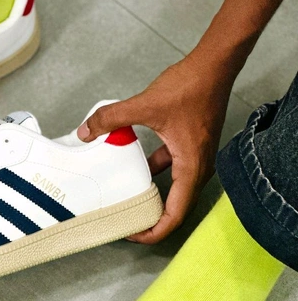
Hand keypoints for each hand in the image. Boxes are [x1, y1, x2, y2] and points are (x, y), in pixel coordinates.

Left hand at [77, 52, 236, 242]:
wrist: (214, 65)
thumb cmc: (192, 86)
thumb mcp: (145, 105)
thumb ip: (112, 118)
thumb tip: (86, 131)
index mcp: (191, 168)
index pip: (175, 215)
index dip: (154, 232)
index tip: (133, 235)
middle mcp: (197, 168)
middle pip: (175, 208)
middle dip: (151, 220)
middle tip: (125, 223)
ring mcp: (195, 157)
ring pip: (173, 189)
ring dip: (152, 197)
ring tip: (127, 200)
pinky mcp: (190, 145)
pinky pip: (171, 169)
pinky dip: (153, 172)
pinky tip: (133, 165)